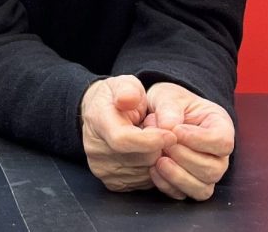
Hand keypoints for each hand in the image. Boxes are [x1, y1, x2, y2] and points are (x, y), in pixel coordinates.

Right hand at [81, 75, 175, 191]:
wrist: (99, 114)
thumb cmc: (117, 98)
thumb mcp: (124, 84)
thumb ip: (128, 90)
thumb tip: (128, 99)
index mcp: (97, 122)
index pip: (123, 140)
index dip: (151, 140)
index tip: (172, 134)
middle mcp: (95, 149)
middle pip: (139, 158)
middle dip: (158, 147)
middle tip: (160, 131)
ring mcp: (102, 168)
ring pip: (145, 173)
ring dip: (156, 159)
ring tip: (152, 141)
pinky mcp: (112, 182)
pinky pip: (143, 182)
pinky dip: (152, 170)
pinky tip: (147, 154)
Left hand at [143, 82, 234, 200]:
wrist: (158, 116)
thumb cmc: (169, 104)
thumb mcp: (167, 96)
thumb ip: (169, 108)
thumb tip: (169, 127)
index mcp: (220, 126)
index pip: (223, 142)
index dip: (200, 140)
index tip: (177, 131)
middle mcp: (218, 154)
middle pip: (214, 169)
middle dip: (185, 158)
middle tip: (164, 145)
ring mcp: (206, 172)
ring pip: (203, 187)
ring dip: (178, 176)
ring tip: (158, 159)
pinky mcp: (190, 184)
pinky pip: (186, 195)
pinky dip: (169, 186)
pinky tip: (153, 170)